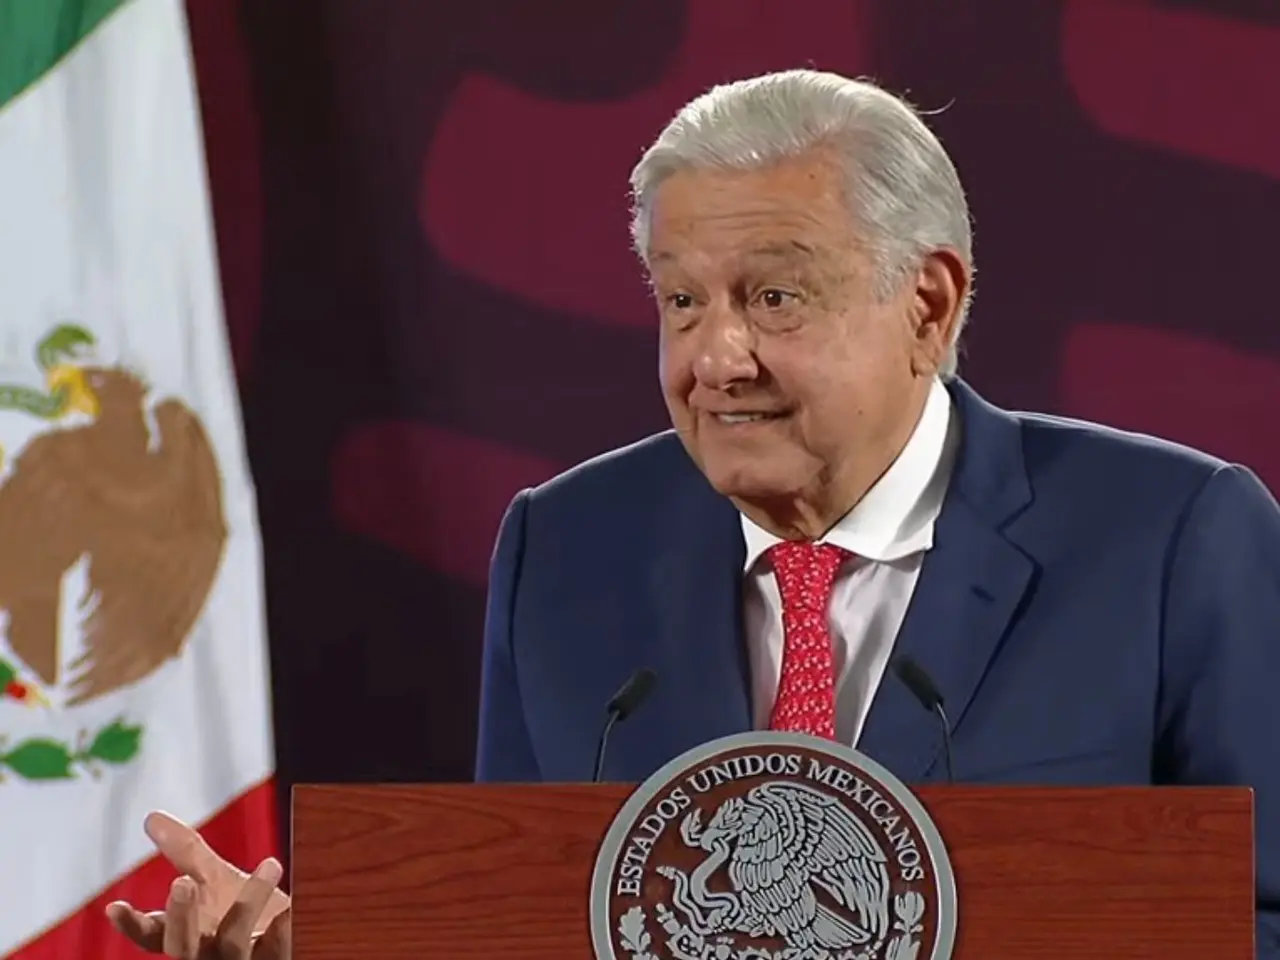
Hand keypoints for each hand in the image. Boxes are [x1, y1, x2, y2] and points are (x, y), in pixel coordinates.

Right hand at [104, 811, 291, 958]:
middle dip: (180, 918)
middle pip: (182, 948)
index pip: (152, 937)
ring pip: (233, 945)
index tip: (114, 906)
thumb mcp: (215, 881)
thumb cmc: (245, 914)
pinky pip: (281, 951)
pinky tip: (293, 908)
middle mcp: (208, 956)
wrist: (296, 939)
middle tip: (181, 883)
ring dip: (249, 903)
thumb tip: (151, 817)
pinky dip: (286, 930)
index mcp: (189, 936)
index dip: (133, 925)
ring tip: (272, 863)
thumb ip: (186, 853)